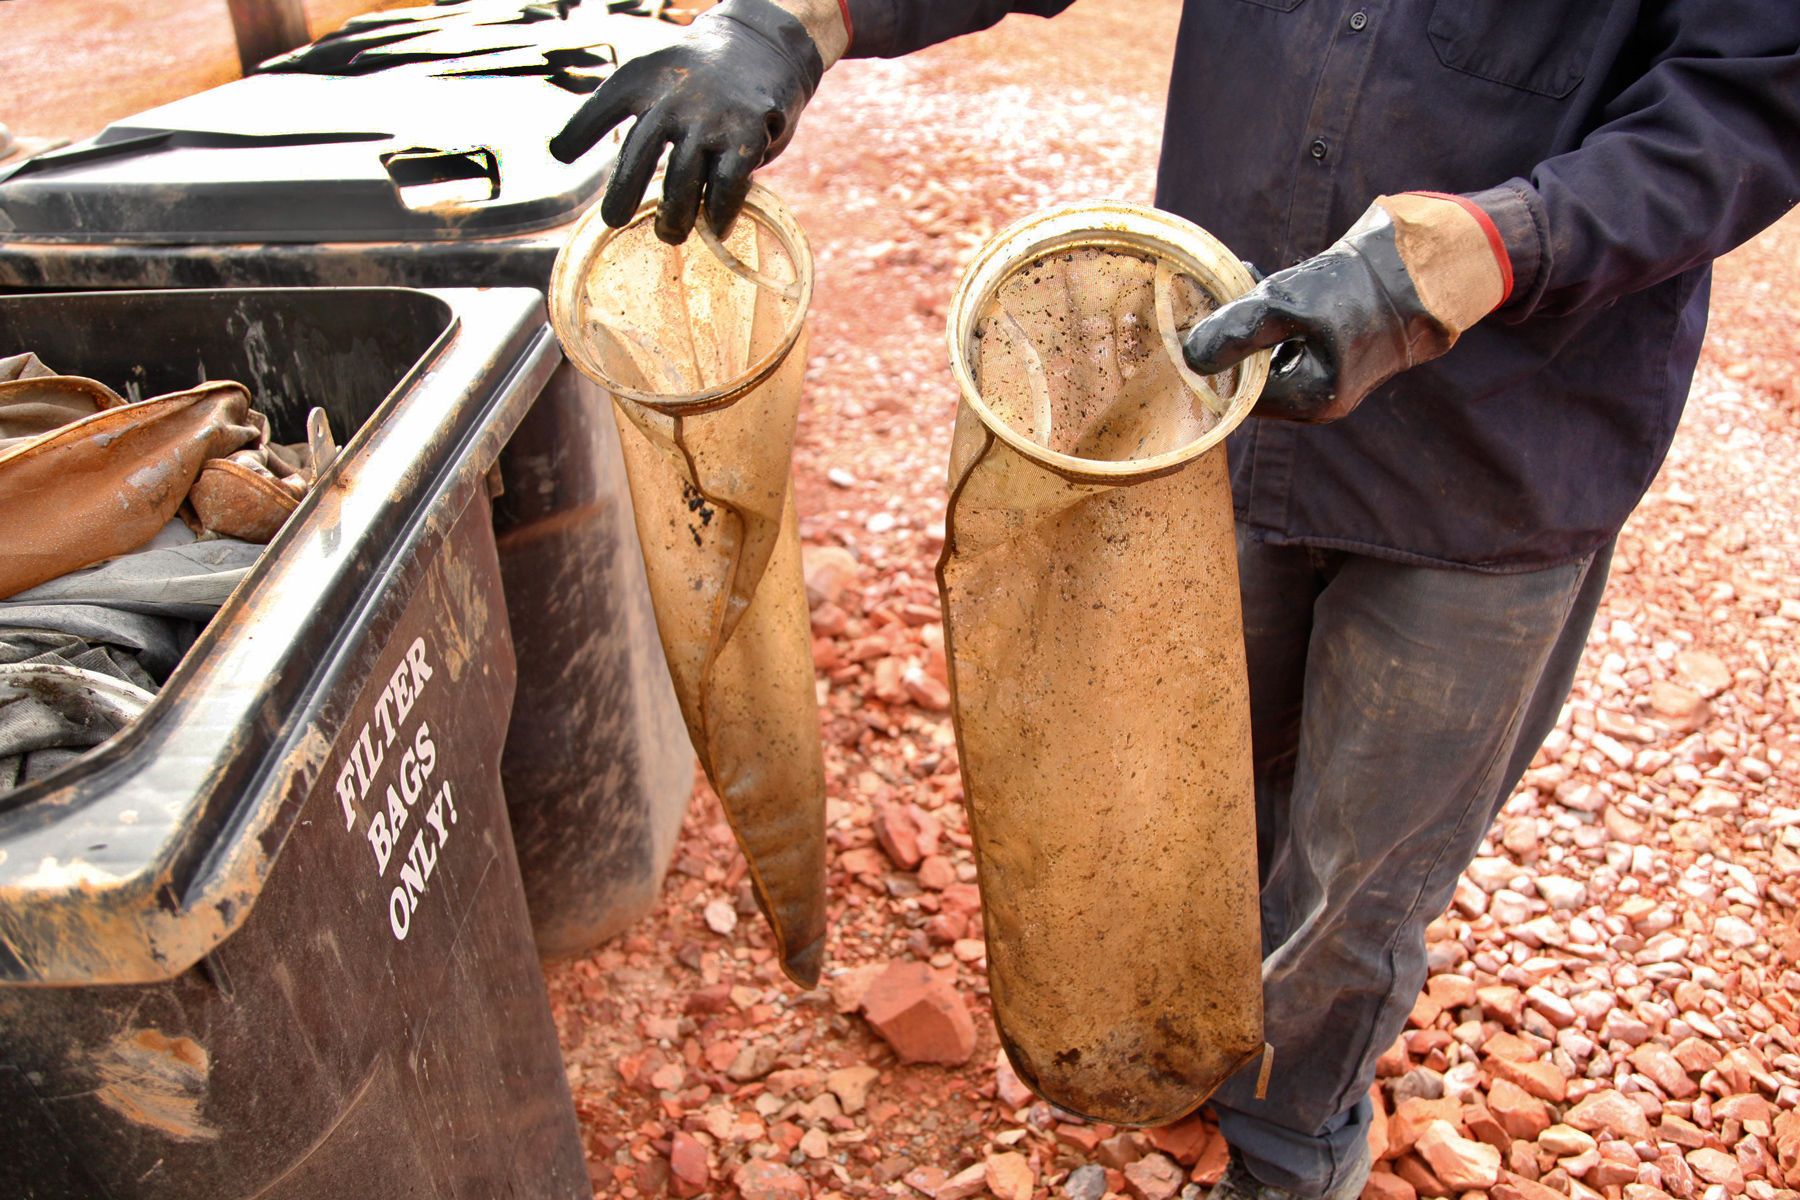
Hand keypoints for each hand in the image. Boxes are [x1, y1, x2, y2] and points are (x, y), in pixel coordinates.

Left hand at [549, 0, 824, 243]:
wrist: (761, 47)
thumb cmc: (698, 79)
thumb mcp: (655, 77)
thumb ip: (622, 111)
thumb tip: (565, 151)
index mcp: (645, 79)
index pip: (604, 105)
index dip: (579, 131)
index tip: (561, 154)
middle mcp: (674, 98)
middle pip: (639, 156)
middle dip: (622, 195)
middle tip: (613, 219)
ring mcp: (711, 120)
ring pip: (682, 183)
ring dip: (675, 218)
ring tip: (670, 234)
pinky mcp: (746, 138)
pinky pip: (725, 188)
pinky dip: (719, 213)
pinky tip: (716, 227)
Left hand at [1183, 193, 1511, 422]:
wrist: (1419, 268)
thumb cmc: (1357, 288)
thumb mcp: (1287, 304)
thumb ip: (1237, 330)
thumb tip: (1191, 356)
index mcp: (1310, 400)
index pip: (1238, 394)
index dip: (1214, 359)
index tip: (1199, 321)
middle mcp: (1318, 401)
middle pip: (1250, 376)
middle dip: (1231, 335)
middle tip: (1220, 294)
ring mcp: (1327, 379)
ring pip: (1266, 355)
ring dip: (1249, 319)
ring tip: (1245, 276)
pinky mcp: (1332, 354)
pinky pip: (1287, 342)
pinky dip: (1271, 315)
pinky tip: (1261, 278)